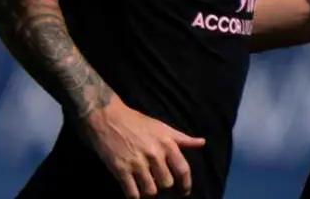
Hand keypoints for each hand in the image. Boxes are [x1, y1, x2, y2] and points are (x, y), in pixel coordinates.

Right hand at [79, 97, 205, 197]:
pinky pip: (132, 193)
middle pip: (166, 183)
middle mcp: (154, 154)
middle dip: (163, 185)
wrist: (108, 117)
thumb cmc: (137, 122)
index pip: (183, 169)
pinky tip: (133, 191)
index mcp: (167, 143)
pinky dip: (134, 196)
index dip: (186, 184)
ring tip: (145, 186)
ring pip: (150, 191)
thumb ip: (182, 138)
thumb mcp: (162, 127)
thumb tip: (202, 143)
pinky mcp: (120, 169)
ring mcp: (137, 163)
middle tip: (157, 182)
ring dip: (148, 191)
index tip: (184, 191)